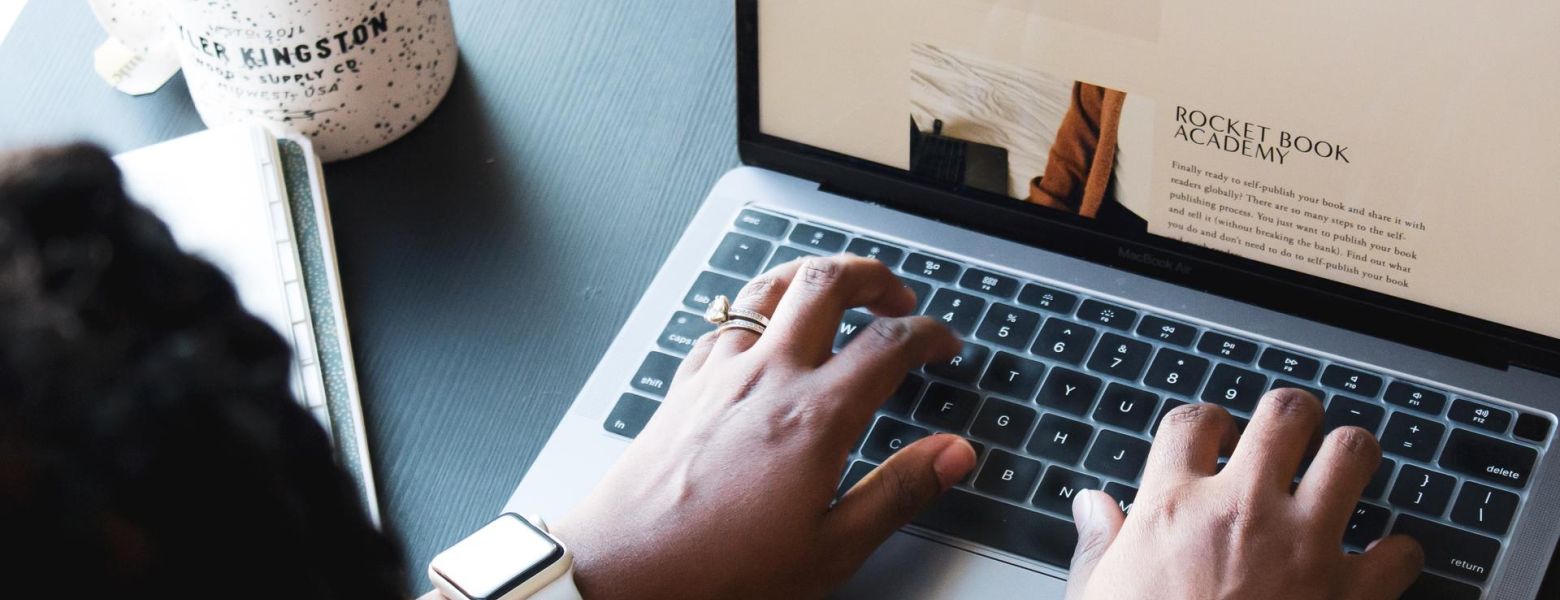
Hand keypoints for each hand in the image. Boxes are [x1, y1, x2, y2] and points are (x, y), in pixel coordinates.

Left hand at [553, 256, 977, 599]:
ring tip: (835, 291)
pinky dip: (756, 311)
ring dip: (811, 277)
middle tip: (896, 296)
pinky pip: (724, 323)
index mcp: (814, 416)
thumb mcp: (831, 549)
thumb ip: (898, 492)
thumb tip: (953, 454)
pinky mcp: (683, 387)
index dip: (929, 333)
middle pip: (826, 283)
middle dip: (872, 275)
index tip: (944, 344)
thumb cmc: (719, 570)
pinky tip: (760, 333)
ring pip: (768, 288)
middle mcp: (766, 377)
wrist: (622, 571)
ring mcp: (718, 375)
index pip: (889, 344)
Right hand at [1064, 390, 1424, 599]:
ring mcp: (1303, 547)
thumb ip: (1099, 545)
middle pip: (1284, 414)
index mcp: (1172, 508)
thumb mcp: (1099, 597)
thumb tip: (1093, 506)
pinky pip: (1400, 551)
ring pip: (1353, 452)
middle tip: (1293, 434)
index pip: (1193, 422)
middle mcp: (1242, 511)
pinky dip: (1397, 554)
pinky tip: (1382, 561)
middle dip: (1293, 416)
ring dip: (1350, 458)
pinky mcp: (1351, 595)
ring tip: (1343, 470)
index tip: (1215, 438)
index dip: (1208, 421)